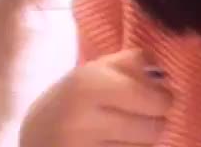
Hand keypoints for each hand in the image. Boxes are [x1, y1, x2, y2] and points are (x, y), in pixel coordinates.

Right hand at [19, 48, 171, 146]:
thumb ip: (132, 62)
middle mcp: (85, 120)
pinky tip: (117, 141)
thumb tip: (164, 72)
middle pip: (154, 129)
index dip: (164, 98)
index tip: (159, 94)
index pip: (153, 100)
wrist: (36, 135)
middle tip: (146, 112)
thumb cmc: (75, 95)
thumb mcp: (97, 68)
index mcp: (89, 85)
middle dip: (157, 120)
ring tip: (128, 127)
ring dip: (144, 138)